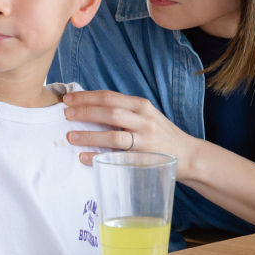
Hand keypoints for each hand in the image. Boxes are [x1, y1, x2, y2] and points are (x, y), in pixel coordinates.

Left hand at [61, 89, 193, 168]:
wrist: (189, 155)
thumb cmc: (162, 135)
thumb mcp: (146, 116)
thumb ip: (125, 112)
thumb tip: (90, 108)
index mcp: (142, 105)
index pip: (110, 96)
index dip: (87, 97)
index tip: (68, 99)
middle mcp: (144, 119)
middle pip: (110, 111)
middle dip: (85, 111)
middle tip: (65, 114)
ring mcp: (145, 139)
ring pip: (113, 135)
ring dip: (89, 135)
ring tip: (71, 136)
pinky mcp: (145, 158)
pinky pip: (118, 157)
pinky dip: (99, 157)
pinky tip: (85, 158)